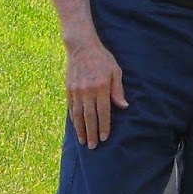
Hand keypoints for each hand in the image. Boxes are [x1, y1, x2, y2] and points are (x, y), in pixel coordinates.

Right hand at [65, 33, 127, 148]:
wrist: (81, 47)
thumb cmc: (102, 59)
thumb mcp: (115, 71)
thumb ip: (118, 90)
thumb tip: (123, 106)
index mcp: (101, 86)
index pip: (103, 111)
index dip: (104, 126)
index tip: (104, 138)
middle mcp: (87, 90)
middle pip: (90, 117)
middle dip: (92, 133)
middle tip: (93, 146)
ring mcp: (76, 90)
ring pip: (78, 115)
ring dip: (81, 130)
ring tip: (83, 141)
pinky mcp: (69, 89)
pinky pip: (71, 108)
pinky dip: (74, 120)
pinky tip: (76, 128)